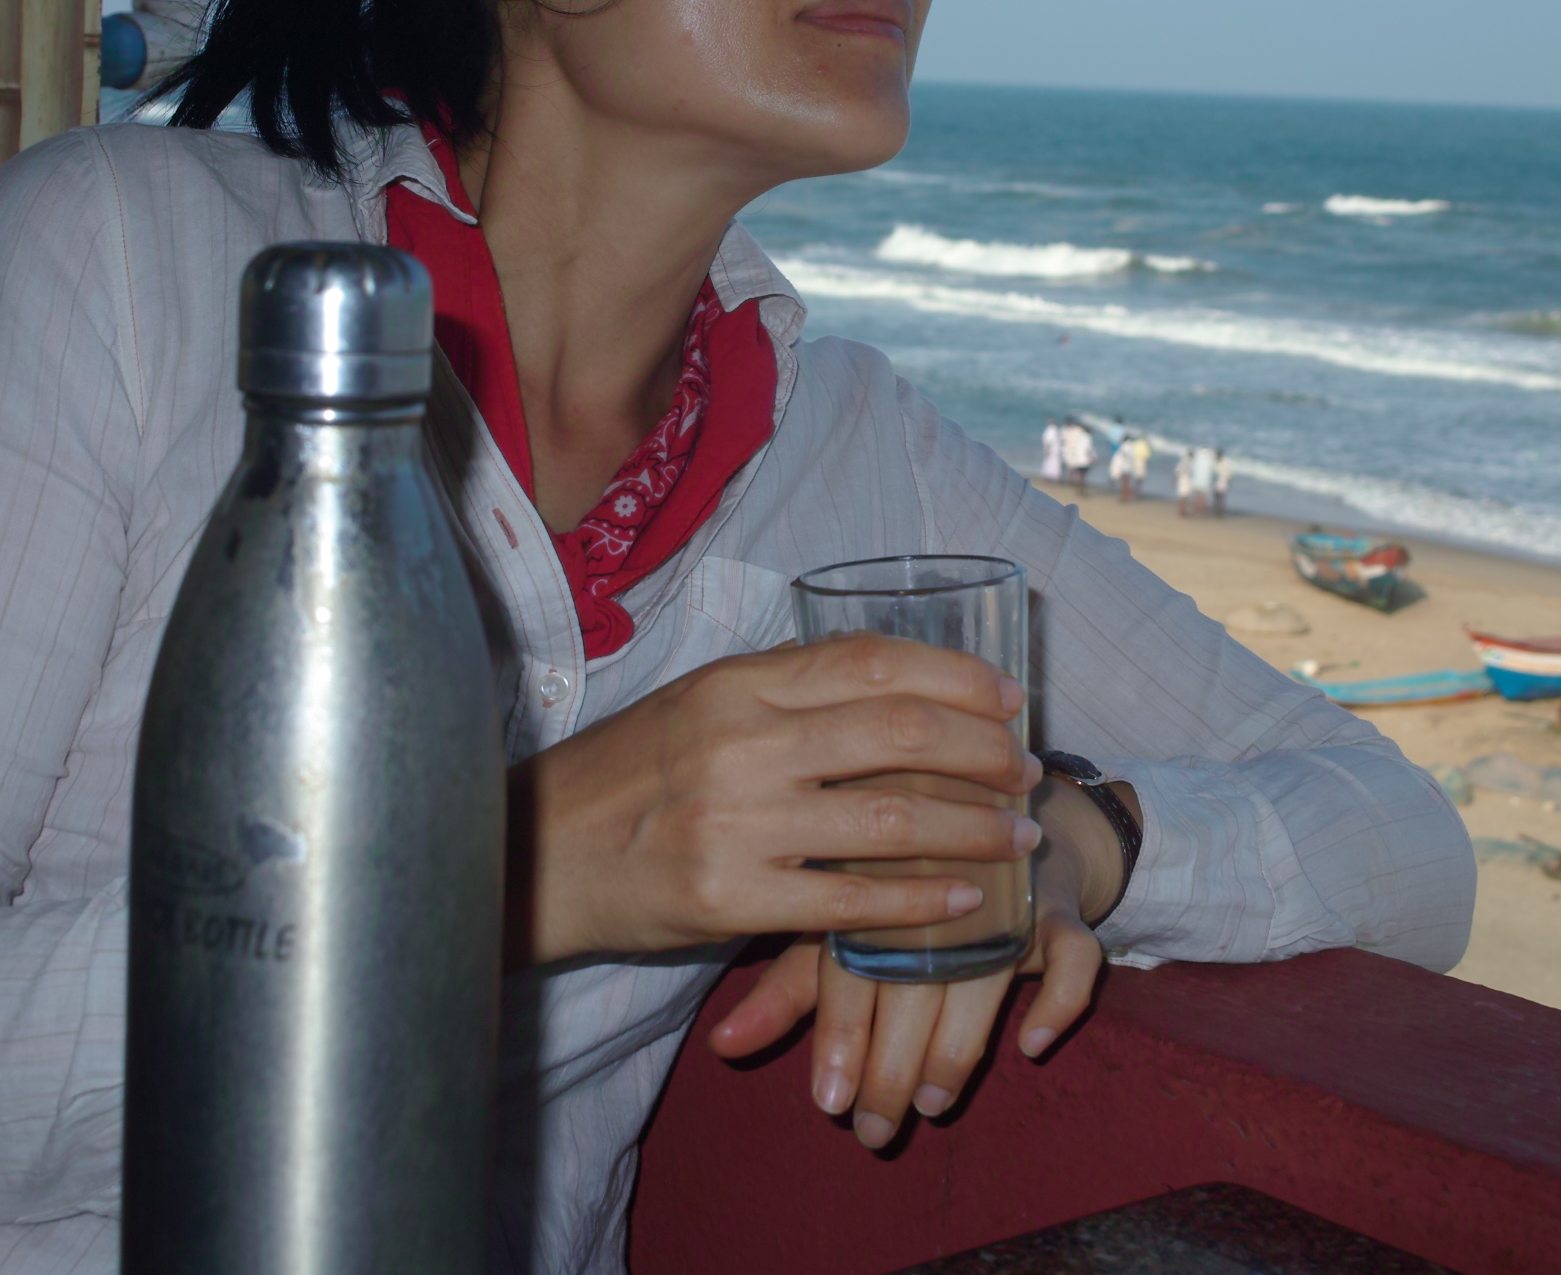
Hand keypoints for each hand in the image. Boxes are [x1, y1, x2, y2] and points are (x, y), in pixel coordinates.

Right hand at [512, 634, 1044, 965]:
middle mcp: (741, 741)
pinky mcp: (729, 898)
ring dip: (974, 827)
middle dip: (985, 750)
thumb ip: (780, 699)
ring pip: (891, 815)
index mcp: (737, 686)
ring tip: (1017, 839)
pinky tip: (963, 899)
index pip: (872, 661)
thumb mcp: (695, 709)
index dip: (957, 675)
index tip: (1008, 698)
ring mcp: (736, 821)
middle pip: (899, 728)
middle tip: (1025, 773)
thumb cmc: (625, 779)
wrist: (535, 856)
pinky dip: (921, 899)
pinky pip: (851, 899)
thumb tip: (888, 687)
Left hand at [704, 779, 1124, 1146]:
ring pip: (982, 978)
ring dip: (957, 1047)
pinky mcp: (1057, 907)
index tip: (830, 1103)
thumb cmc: (897, 877)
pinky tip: (1033, 1045)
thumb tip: (721, 1047)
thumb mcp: (841, 921)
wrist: (997, 807)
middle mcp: (933, 883)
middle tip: (875, 1131)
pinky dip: (1058, 1001)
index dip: (841, 1037)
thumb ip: (788, 988)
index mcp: (869, 875)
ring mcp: (1001, 896)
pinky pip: (1074, 957)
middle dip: (891, 1065)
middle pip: (914, 982)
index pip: (853, 965)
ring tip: (930, 1102)